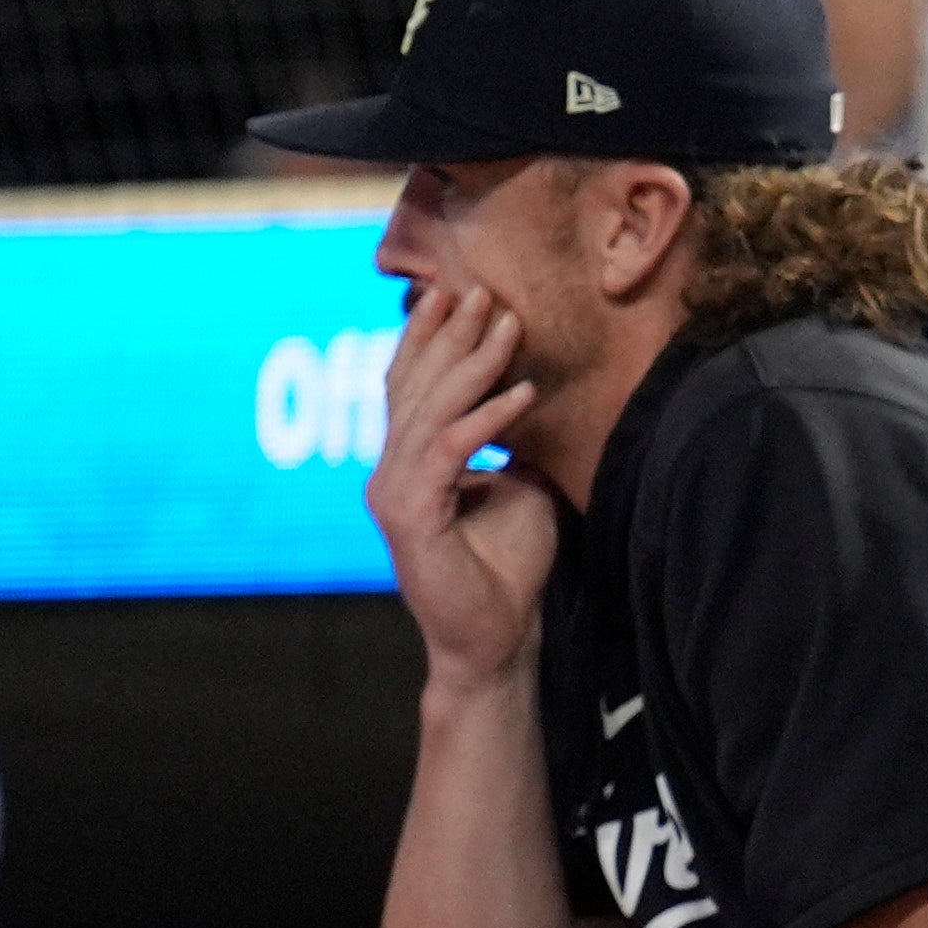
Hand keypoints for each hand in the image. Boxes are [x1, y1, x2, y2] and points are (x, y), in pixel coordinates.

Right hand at [368, 282, 555, 687]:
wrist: (497, 638)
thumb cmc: (507, 569)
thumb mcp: (521, 490)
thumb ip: (515, 446)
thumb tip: (533, 398)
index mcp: (411, 461)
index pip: (414, 386)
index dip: (432, 338)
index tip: (459, 292)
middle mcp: (393, 470)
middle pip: (417, 386)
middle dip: (450, 335)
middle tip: (480, 289)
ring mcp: (396, 493)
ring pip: (432, 411)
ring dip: (472, 365)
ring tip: (508, 325)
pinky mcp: (412, 518)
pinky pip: (449, 454)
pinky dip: (487, 421)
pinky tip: (522, 395)